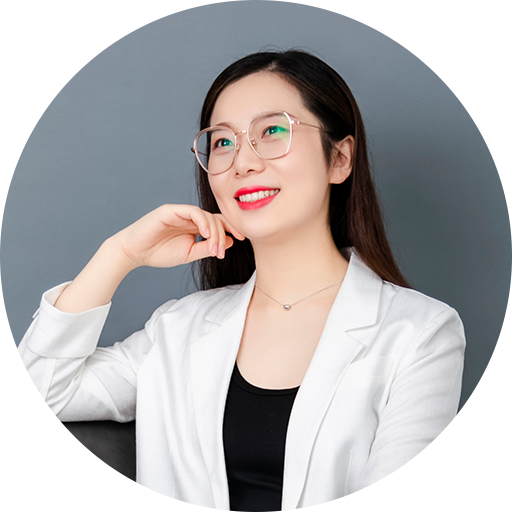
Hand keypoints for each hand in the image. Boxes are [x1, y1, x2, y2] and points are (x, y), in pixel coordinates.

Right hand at [112, 204, 244, 270]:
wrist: (134, 253)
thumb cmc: (159, 253)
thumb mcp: (189, 253)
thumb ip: (208, 247)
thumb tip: (229, 241)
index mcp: (194, 226)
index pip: (218, 223)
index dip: (231, 229)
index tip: (242, 239)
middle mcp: (189, 217)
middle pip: (215, 218)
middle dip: (223, 234)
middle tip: (222, 251)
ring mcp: (181, 212)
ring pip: (206, 215)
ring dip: (214, 232)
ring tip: (214, 248)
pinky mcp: (171, 210)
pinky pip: (192, 211)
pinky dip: (202, 221)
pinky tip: (206, 234)